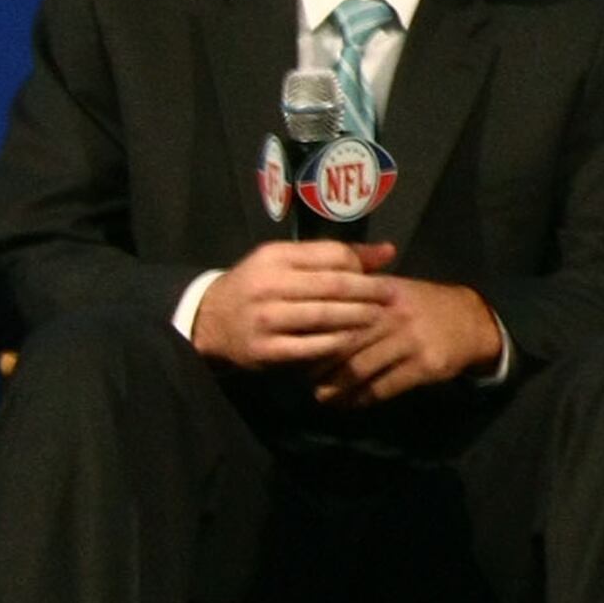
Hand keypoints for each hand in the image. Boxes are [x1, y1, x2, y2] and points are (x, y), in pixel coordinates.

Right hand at [193, 242, 399, 368]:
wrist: (210, 320)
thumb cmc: (259, 285)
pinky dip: (336, 344)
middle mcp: (268, 285)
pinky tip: (353, 342)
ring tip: (379, 318)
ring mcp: (265, 319)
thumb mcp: (286, 261)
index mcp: (276, 256)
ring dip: (358, 318)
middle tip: (392, 296)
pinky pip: (310, 348)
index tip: (383, 274)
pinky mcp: (265, 351)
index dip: (362, 265)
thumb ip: (334, 256)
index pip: (331, 255)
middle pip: (331, 286)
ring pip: (323, 317)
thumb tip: (388, 251)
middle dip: (368, 291)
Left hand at [315, 277, 505, 406]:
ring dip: (337, 387)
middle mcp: (395, 314)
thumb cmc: (422, 306)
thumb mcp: (392, 289)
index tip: (298, 348)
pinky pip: (384, 387)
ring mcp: (411, 340)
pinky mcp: (424, 365)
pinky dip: (363, 399)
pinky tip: (352, 403)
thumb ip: (358, 293)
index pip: (339, 314)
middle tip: (305, 379)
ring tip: (322, 396)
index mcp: (382, 293)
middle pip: (345, 343)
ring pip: (361, 369)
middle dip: (320, 366)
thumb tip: (312, 311)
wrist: (473, 321)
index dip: (315, 334)